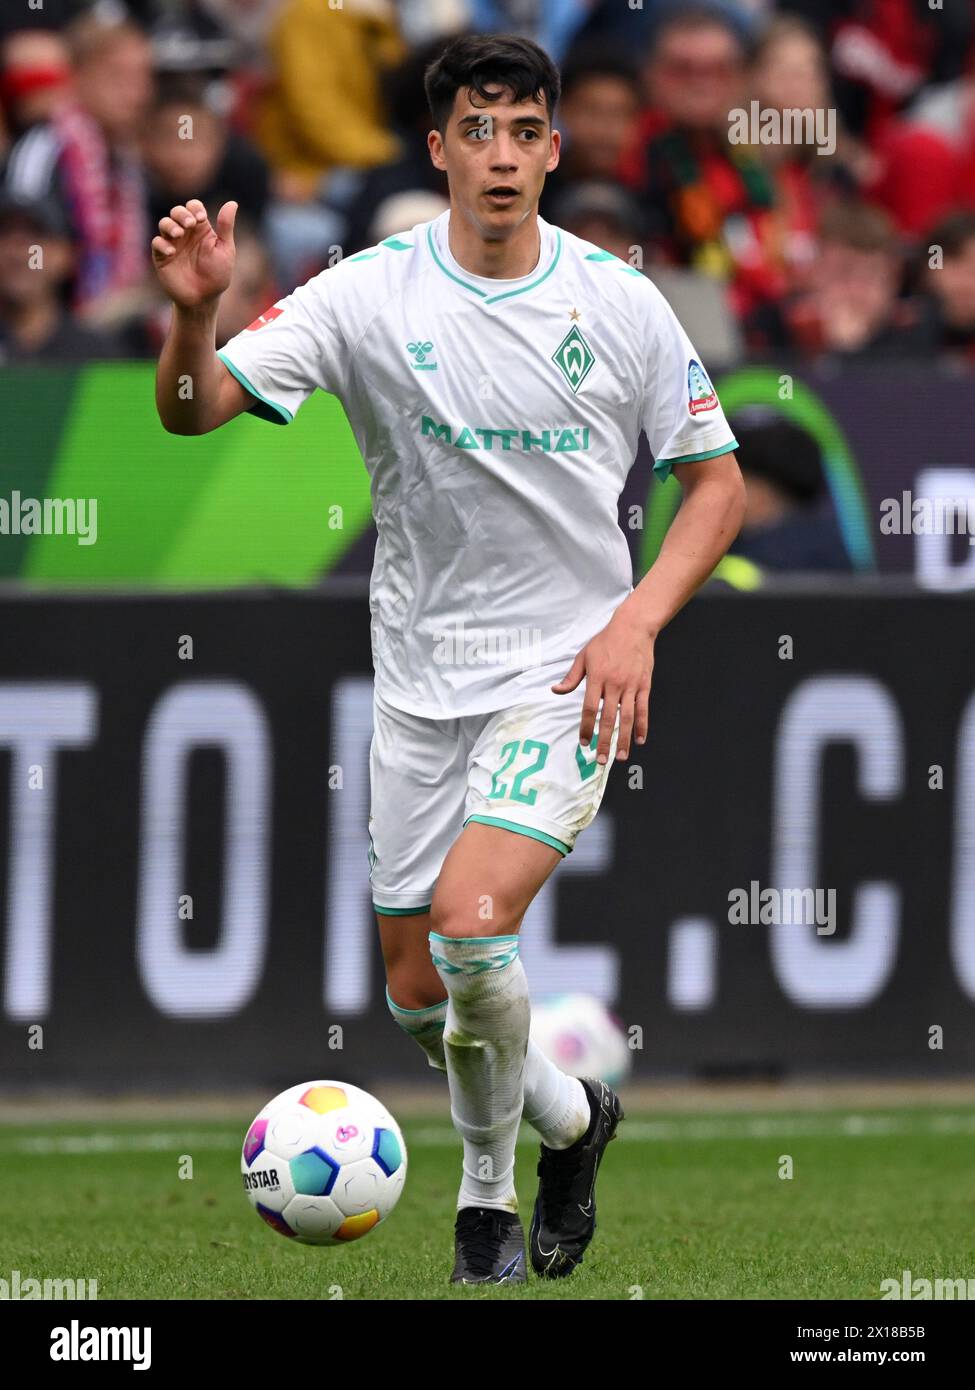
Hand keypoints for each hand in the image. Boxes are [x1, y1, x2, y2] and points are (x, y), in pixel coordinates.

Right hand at [151, 198, 236, 308]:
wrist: (204, 299)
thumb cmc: (217, 275)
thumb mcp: (225, 250)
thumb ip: (226, 227)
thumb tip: (232, 203)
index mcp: (201, 229)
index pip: (193, 207)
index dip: (195, 208)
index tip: (201, 219)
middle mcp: (185, 233)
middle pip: (177, 211)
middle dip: (182, 214)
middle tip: (190, 224)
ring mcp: (172, 243)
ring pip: (164, 223)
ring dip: (170, 225)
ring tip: (179, 235)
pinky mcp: (162, 256)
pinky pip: (157, 243)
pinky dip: (163, 244)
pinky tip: (172, 252)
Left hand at [551, 605, 653, 763]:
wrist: (633, 628)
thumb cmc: (605, 641)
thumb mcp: (584, 656)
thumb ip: (571, 677)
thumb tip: (556, 690)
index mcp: (597, 678)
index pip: (589, 708)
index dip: (585, 727)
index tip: (583, 743)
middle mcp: (614, 684)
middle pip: (608, 718)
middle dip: (604, 741)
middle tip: (601, 760)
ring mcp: (631, 686)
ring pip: (627, 717)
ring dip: (624, 739)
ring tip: (620, 757)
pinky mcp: (644, 685)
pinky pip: (643, 709)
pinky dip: (642, 725)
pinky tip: (640, 740)